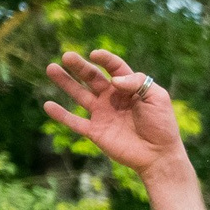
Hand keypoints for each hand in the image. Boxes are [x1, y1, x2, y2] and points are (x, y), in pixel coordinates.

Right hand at [44, 49, 186, 173]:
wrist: (159, 154)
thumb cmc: (162, 124)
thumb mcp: (157, 97)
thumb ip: (137, 83)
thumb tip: (114, 80)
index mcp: (129, 87)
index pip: (114, 67)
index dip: (105, 59)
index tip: (95, 55)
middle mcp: (112, 98)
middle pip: (92, 77)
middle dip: (79, 66)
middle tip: (67, 56)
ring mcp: (102, 114)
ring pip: (79, 95)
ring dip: (65, 82)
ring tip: (51, 68)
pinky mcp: (95, 132)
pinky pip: (75, 122)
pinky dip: (61, 115)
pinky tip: (47, 105)